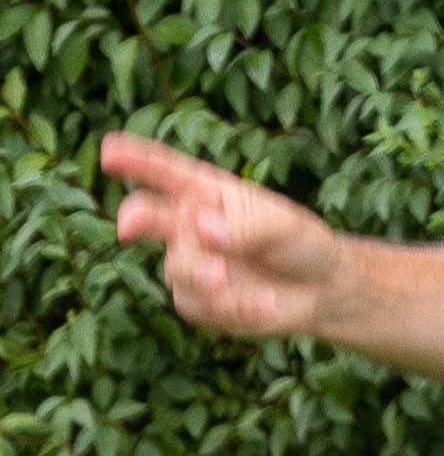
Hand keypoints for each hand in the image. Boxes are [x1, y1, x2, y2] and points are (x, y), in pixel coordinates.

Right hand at [103, 133, 342, 340]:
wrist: (322, 291)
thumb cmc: (301, 244)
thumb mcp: (284, 226)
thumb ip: (246, 225)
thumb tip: (202, 226)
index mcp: (207, 192)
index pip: (166, 171)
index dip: (136, 159)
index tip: (110, 150)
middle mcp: (189, 224)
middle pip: (147, 216)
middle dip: (134, 219)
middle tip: (129, 226)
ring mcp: (189, 263)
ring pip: (175, 266)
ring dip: (198, 272)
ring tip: (223, 277)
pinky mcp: (198, 301)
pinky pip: (200, 304)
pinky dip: (234, 305)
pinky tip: (267, 303)